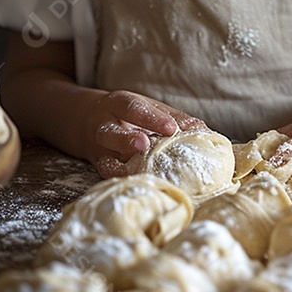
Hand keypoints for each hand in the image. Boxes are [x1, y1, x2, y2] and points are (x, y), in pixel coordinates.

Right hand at [84, 89, 204, 177]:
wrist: (88, 121)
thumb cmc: (129, 115)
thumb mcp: (147, 107)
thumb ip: (173, 117)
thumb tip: (202, 130)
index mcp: (118, 104)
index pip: (134, 108)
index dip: (152, 118)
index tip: (171, 128)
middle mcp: (103, 126)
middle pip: (111, 133)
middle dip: (127, 140)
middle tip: (145, 146)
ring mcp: (98, 150)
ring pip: (105, 160)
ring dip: (121, 168)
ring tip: (138, 172)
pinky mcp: (98, 168)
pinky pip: (107, 177)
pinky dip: (121, 182)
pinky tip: (137, 187)